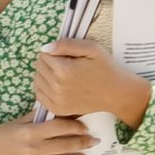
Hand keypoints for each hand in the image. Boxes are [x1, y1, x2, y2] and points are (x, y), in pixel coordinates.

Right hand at [0, 115, 96, 154]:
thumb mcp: (17, 122)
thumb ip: (37, 118)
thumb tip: (58, 112)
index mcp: (30, 132)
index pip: (61, 127)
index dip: (77, 127)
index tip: (85, 127)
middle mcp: (33, 149)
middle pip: (66, 145)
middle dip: (83, 143)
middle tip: (95, 141)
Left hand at [34, 38, 151, 125]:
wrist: (117, 94)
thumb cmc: (106, 68)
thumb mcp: (92, 48)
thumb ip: (67, 45)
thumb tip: (45, 47)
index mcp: (64, 70)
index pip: (43, 54)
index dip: (55, 52)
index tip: (68, 56)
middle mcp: (56, 86)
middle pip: (39, 67)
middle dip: (49, 63)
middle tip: (67, 65)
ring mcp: (56, 100)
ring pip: (37, 80)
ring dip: (46, 75)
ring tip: (64, 75)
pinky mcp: (57, 109)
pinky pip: (39, 94)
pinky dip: (45, 88)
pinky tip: (59, 85)